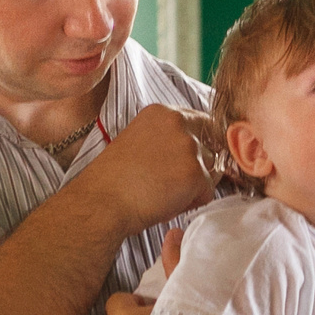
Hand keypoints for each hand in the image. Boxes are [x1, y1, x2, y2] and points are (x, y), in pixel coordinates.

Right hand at [85, 105, 217, 233]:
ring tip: (166, 191)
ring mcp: (189, 147)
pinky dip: (193, 202)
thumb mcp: (140, 140)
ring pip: (212, 169)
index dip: (197, 144)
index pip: (201, 122)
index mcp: (162, 112)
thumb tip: (197, 148)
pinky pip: (209, 192)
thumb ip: (168, 136)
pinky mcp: (196, 173)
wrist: (102, 202)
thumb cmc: (115, 179)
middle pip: (210, 145)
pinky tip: (168, 202)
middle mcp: (178, 123)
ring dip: (196, 184)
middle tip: (169, 181)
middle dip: (198, 165)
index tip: (182, 161)